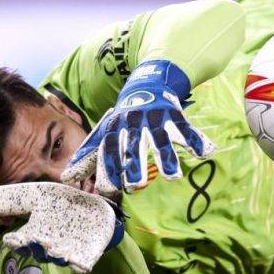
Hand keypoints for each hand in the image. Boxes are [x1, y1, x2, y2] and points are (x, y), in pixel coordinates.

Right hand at [0, 182, 123, 273]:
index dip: (15, 241)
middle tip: (36, 240)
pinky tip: (78, 264)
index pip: (19, 242)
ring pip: (58, 259)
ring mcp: (68, 252)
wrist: (92, 206)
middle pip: (38, 252)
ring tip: (57, 252)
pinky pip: (82, 265)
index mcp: (32, 234)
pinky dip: (80, 266)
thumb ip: (11, 199)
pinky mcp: (87, 255)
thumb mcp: (36, 196)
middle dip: (36, 247)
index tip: (12, 238)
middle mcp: (47, 246)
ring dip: (56, 256)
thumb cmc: (59, 203)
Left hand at [61, 60, 214, 195]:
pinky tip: (205, 153)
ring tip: (173, 176)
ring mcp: (156, 120)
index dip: (108, 168)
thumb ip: (89, 155)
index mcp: (116, 130)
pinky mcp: (175, 117)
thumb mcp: (104, 132)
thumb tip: (68, 178)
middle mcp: (134, 125)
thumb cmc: (123, 119)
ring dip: (167, 157)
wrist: (147, 85)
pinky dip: (197, 140)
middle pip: (134, 148)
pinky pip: (186, 130)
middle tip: (134, 185)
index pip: (110, 151)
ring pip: (161, 141)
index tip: (107, 189)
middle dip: (134, 165)